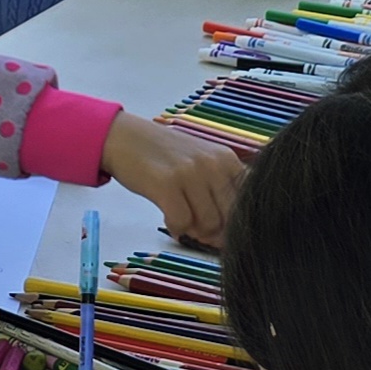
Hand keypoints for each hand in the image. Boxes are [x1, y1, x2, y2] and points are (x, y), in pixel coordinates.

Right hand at [103, 112, 244, 246]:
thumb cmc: (163, 154)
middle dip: (215, 232)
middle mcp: (213, 163)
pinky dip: (176, 228)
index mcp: (226, 158)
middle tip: (198, 230)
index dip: (235, 224)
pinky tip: (169, 220)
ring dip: (194, 231)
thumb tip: (228, 231)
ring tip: (182, 220)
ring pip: (208, 224)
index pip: (246, 202)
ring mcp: (190, 172)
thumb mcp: (201, 161)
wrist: (124, 137)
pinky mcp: (166, 184)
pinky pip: (182, 222)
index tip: (220, 230)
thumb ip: (219, 188)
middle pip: (230, 218)